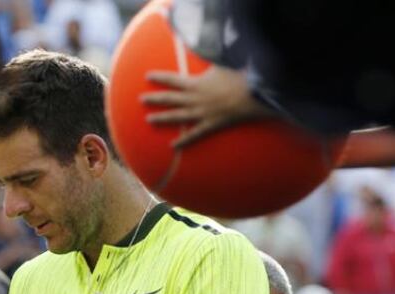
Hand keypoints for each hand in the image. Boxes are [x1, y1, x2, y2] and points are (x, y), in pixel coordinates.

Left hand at [142, 66, 273, 147]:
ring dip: (162, 118)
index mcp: (196, 83)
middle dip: (154, 98)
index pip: (173, 79)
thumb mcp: (221, 63)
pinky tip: (173, 145)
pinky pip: (195, 134)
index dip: (159, 77)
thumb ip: (209, 59)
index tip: (147, 76)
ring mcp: (202, 113)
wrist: (254, 94)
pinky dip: (184, 140)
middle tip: (141, 100)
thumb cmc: (239, 76)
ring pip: (177, 117)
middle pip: (170, 98)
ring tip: (149, 120)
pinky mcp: (211, 124)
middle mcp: (195, 99)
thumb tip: (203, 46)